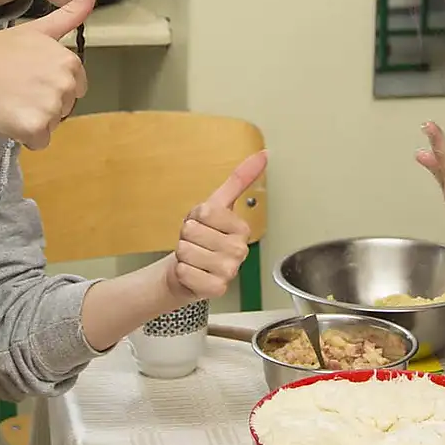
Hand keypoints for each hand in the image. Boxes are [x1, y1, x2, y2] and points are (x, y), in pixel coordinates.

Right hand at [0, 0, 95, 147]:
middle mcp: (66, 84)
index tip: (30, 77)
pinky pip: (40, 141)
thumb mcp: (37, 29)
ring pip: (53, 123)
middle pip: (65, 106)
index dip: (52, 84)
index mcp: (70, 61)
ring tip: (11, 102)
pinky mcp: (36, 129)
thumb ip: (70, 13)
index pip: (76, 86)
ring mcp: (52, 108)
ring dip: (35, 119)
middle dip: (45, 102)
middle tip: (18, 89)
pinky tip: (9, 118)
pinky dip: (26, 136)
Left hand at [163, 150, 267, 301]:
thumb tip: (263, 154)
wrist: (188, 270)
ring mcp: (229, 272)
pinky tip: (192, 273)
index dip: (195, 217)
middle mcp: (240, 251)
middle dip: (187, 236)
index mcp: (242, 229)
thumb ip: (239, 179)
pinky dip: (181, 271)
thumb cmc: (202, 237)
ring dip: (183, 254)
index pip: (205, 212)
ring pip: (186, 251)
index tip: (202, 225)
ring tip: (194, 257)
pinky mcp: (215, 290)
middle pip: (193, 231)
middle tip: (196, 243)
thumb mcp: (217, 204)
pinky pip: (185, 272)